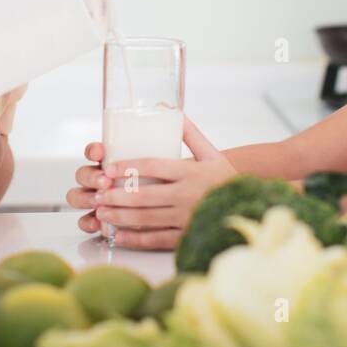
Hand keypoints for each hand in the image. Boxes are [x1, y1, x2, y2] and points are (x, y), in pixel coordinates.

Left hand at [66, 116, 235, 249]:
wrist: (249, 206)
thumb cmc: (224, 177)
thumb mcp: (211, 151)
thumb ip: (189, 131)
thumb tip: (167, 108)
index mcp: (190, 172)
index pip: (154, 166)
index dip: (128, 166)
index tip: (109, 167)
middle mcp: (187, 195)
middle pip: (145, 195)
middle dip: (117, 194)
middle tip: (97, 192)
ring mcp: (186, 218)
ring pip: (147, 218)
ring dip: (120, 215)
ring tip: (100, 212)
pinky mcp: (186, 236)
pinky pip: (156, 239)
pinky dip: (135, 239)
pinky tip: (117, 235)